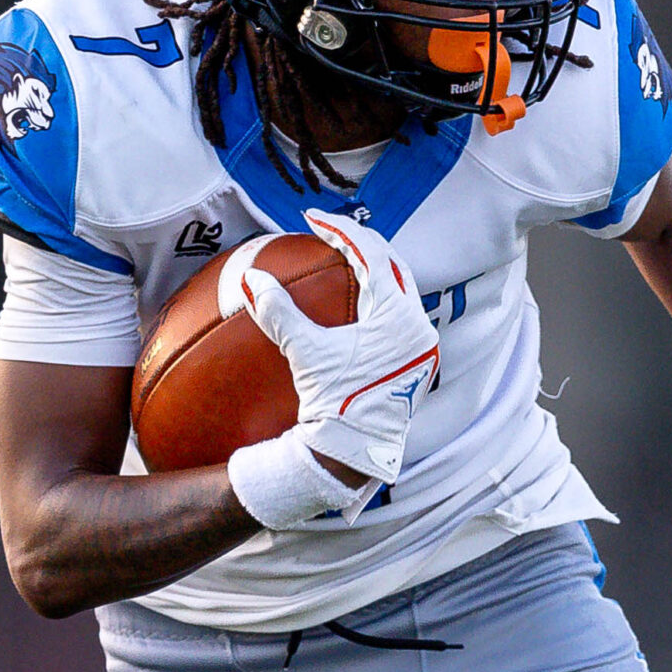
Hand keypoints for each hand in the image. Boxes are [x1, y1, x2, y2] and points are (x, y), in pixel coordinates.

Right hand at [235, 209, 439, 488]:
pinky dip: (379, 298)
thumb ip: (279, 313)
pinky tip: (356, 299)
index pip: (373, 255)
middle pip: (394, 265)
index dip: (341, 230)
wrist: (355, 454)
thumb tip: (249, 278)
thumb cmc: (335, 405)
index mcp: (399, 317)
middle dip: (362, 243)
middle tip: (332, 231)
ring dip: (374, 269)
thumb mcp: (306, 354)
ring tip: (346, 256)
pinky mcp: (416, 362)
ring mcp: (422, 346)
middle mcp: (419, 327)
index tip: (313, 218)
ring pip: (401, 289)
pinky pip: (400, 314)